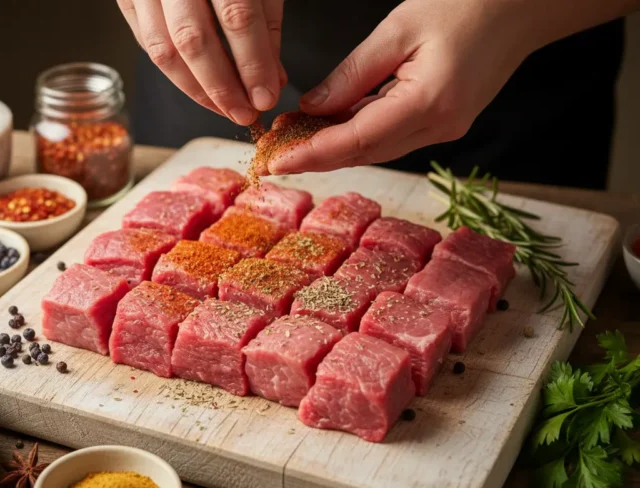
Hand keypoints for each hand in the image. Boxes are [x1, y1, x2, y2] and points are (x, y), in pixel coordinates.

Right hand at [117, 0, 284, 125]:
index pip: (237, 17)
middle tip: (245, 113)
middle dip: (222, 87)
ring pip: (163, 50)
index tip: (267, 97)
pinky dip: (174, 72)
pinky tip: (198, 87)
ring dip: (195, 90)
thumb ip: (266, 23)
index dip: (253, 64)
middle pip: (193, 39)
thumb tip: (269, 80)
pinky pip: (147, 42)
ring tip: (224, 108)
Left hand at [267, 0, 541, 173]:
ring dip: (334, 148)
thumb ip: (352, 74)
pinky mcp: (445, 122)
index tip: (275, 162)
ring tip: (293, 138)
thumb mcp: (399, 29)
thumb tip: (312, 107)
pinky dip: (358, 135)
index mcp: (429, 102)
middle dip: (315, 156)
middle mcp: (439, 126)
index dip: (312, 154)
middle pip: (364, 153)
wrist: (523, 6)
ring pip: (377, 149)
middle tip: (272, 152)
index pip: (356, 141)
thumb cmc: (468, 4)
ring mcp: (446, 129)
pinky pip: (392, 136)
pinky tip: (331, 126)